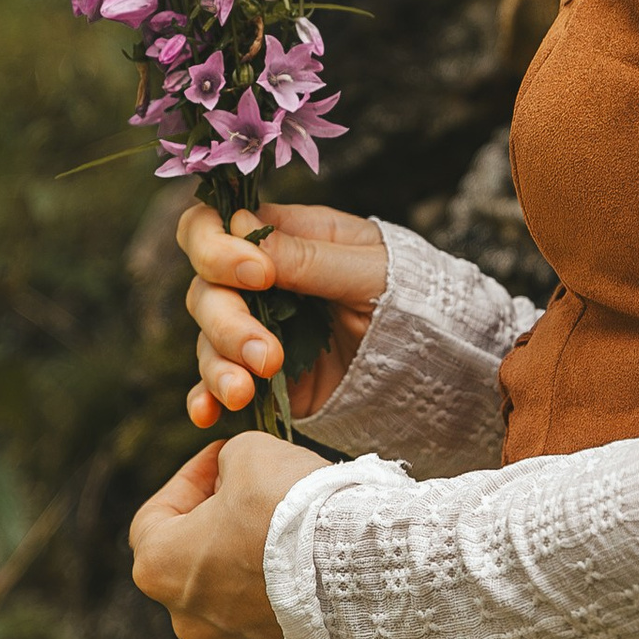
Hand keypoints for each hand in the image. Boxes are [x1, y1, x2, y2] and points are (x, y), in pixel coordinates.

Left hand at [129, 430, 326, 638]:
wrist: (359, 568)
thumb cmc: (292, 509)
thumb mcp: (251, 453)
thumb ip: (229, 460)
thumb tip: (233, 471)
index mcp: (159, 567)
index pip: (155, 516)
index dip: (190, 480)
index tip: (222, 461)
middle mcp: (186, 618)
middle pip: (195, 561)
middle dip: (223, 526)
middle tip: (258, 494)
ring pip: (234, 598)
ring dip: (254, 567)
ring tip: (293, 536)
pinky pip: (274, 625)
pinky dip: (288, 601)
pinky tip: (315, 572)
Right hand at [178, 198, 389, 431]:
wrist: (433, 355)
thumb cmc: (407, 293)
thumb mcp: (369, 269)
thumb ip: (309, 256)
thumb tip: (240, 226)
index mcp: (280, 238)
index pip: (210, 227)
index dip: (215, 248)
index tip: (258, 276)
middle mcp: (255, 283)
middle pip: (204, 290)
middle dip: (227, 321)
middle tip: (268, 354)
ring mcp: (255, 330)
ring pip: (207, 339)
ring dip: (219, 365)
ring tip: (245, 391)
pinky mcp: (259, 376)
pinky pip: (216, 383)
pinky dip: (205, 396)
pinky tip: (208, 413)